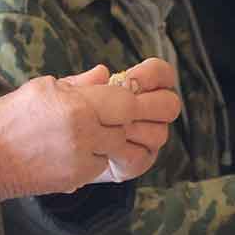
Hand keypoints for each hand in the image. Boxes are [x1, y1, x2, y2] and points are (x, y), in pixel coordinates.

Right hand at [0, 62, 181, 197]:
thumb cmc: (10, 116)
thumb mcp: (42, 88)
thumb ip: (79, 83)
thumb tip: (105, 73)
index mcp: (77, 106)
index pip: (126, 103)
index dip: (127, 101)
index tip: (120, 100)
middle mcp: (84, 134)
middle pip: (127, 128)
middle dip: (123, 122)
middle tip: (113, 118)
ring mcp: (80, 160)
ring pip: (118, 151)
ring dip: (113, 143)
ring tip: (95, 135)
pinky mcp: (74, 180)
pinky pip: (100, 168)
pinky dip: (96, 160)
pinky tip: (77, 152)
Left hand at [70, 59, 182, 182]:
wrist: (64, 149)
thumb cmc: (73, 117)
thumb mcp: (72, 94)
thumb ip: (86, 82)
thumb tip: (100, 73)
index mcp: (142, 90)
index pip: (163, 74)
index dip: (152, 75)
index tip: (130, 79)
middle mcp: (151, 114)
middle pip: (170, 104)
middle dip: (146, 105)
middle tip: (120, 107)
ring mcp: (149, 138)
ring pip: (158, 132)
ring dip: (130, 130)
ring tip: (106, 129)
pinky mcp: (140, 161)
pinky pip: (141, 156)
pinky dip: (121, 152)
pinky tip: (103, 148)